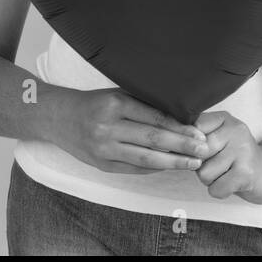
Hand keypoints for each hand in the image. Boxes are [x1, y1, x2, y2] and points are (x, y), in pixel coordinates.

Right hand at [48, 87, 211, 174]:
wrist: (58, 117)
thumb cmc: (94, 102)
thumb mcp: (117, 93)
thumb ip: (143, 102)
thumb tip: (180, 112)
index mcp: (115, 103)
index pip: (155, 117)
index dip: (179, 127)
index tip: (199, 132)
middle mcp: (108, 126)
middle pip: (153, 138)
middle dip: (182, 146)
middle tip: (204, 149)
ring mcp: (103, 148)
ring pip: (145, 158)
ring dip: (173, 162)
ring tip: (193, 163)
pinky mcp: (100, 164)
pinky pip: (133, 168)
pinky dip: (154, 168)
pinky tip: (170, 167)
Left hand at [191, 110, 261, 203]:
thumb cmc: (235, 156)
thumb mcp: (218, 138)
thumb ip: (198, 137)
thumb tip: (180, 148)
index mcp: (225, 118)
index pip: (195, 128)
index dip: (191, 145)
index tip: (202, 150)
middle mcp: (235, 130)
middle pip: (197, 152)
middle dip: (200, 165)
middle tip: (217, 164)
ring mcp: (242, 151)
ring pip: (204, 173)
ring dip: (211, 180)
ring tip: (225, 173)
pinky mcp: (245, 173)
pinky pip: (215, 189)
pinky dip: (219, 191)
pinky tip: (231, 183)